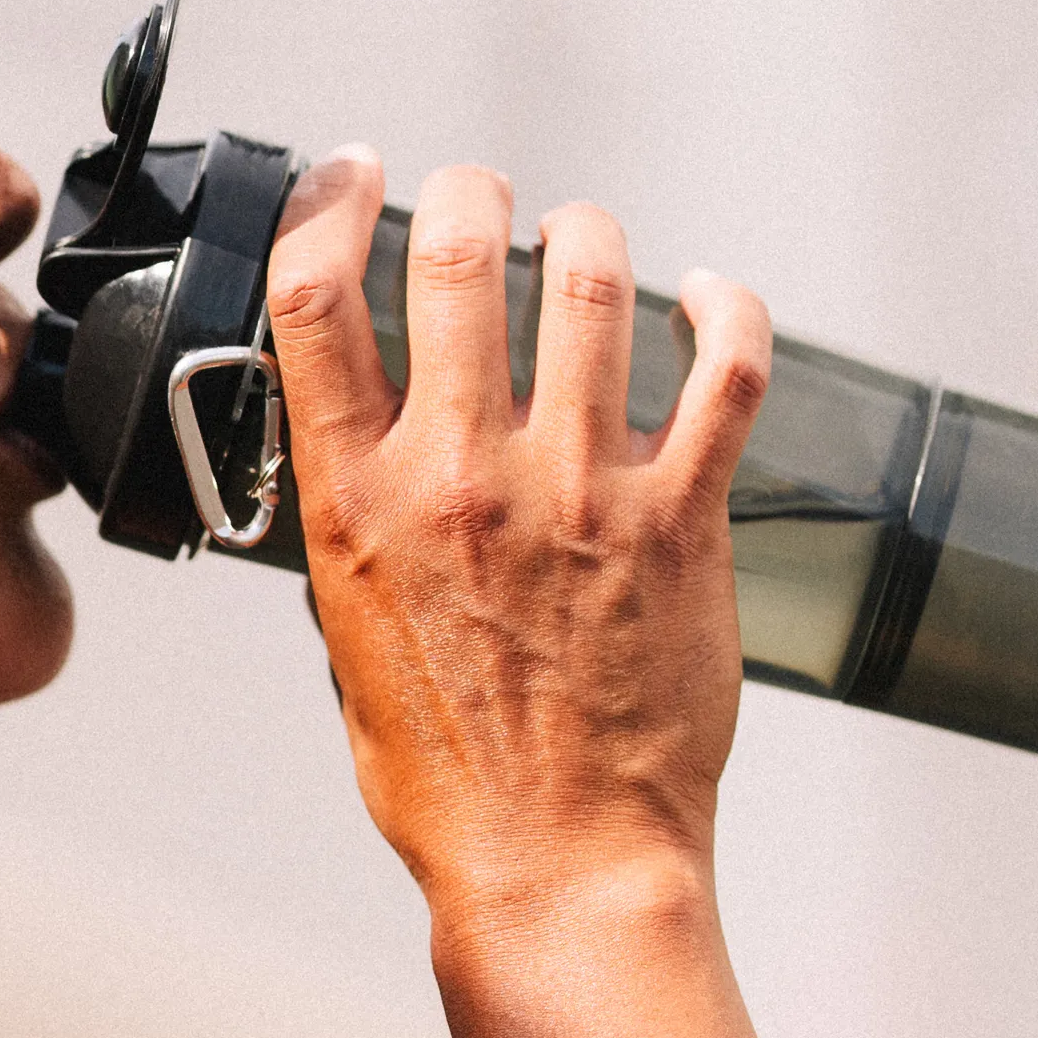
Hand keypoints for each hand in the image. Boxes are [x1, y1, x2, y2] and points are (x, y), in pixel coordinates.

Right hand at [264, 150, 772, 919]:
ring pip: (590, 285)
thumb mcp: (342, 637)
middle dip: (465, 194)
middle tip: (475, 192)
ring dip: (584, 233)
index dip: (327, 206)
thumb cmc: (444, 775)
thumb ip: (350, 532)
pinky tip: (709, 296)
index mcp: (356, 504)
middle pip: (454, 257)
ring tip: (580, 235)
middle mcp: (460, 477)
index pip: (312, 300)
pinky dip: (723, 311)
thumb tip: (365, 463)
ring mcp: (578, 490)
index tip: (349, 175)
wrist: (557, 862)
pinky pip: (725, 370)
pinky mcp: (681, 520)